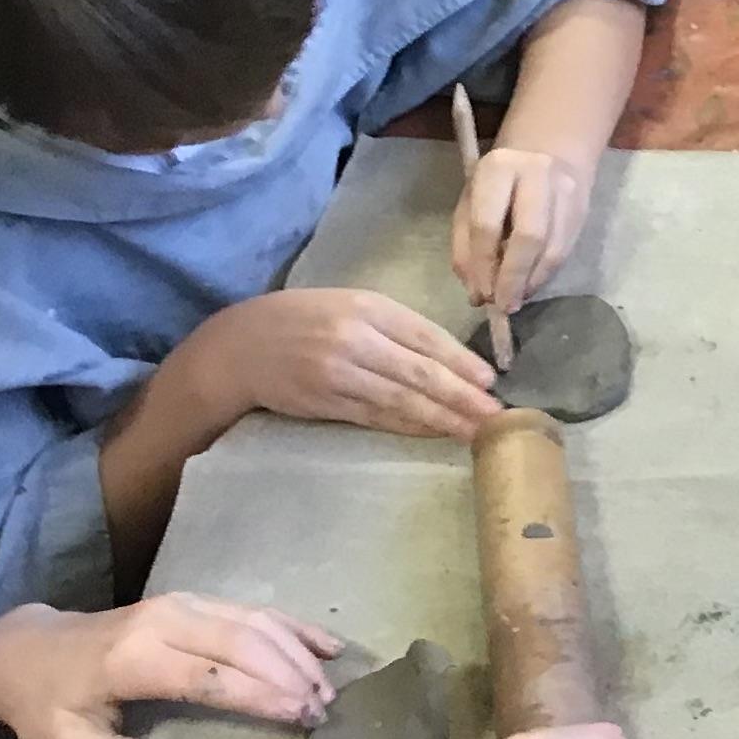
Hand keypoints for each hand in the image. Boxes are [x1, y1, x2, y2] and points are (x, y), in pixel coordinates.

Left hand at [0, 597, 344, 738]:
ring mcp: (182, 603)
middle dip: (291, 675)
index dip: (262, 695)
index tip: (302, 718)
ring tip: (329, 689)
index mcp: (133, 658)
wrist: (26, 649)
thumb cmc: (46, 704)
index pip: (212, 675)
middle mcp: (164, 621)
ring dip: (298, 653)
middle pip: (244, 642)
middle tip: (325, 711)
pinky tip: (325, 645)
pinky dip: (292, 626)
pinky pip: (252, 609)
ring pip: (255, 621)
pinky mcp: (193, 600)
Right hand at [192, 289, 502, 441]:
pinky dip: (410, 427)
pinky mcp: (325, 404)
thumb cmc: (307, 319)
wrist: (241, 346)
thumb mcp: (353, 305)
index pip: (425, 336)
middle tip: (497, 416)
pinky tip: (435, 433)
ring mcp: (338, 375)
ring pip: (401, 401)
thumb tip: (454, 359)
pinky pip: (377, 418)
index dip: (461, 362)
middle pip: (419, 373)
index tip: (491, 381)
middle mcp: (354, 340)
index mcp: (367, 307)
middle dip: (462, 397)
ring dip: (443, 419)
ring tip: (476, 431)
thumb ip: (399, 327)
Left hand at [453, 144, 586, 317]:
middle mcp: (537, 175)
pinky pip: (565, 253)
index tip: (480, 295)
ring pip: (553, 249)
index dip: (483, 264)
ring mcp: (566, 192)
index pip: (488, 224)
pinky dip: (545, 275)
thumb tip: (476, 293)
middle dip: (513, 278)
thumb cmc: (498, 181)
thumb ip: (465, 245)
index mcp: (498, 169)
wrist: (549, 149)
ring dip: (531, 282)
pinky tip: (529, 285)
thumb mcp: (470, 201)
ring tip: (515, 300)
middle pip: (529, 236)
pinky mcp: (582, 211)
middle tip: (503, 305)